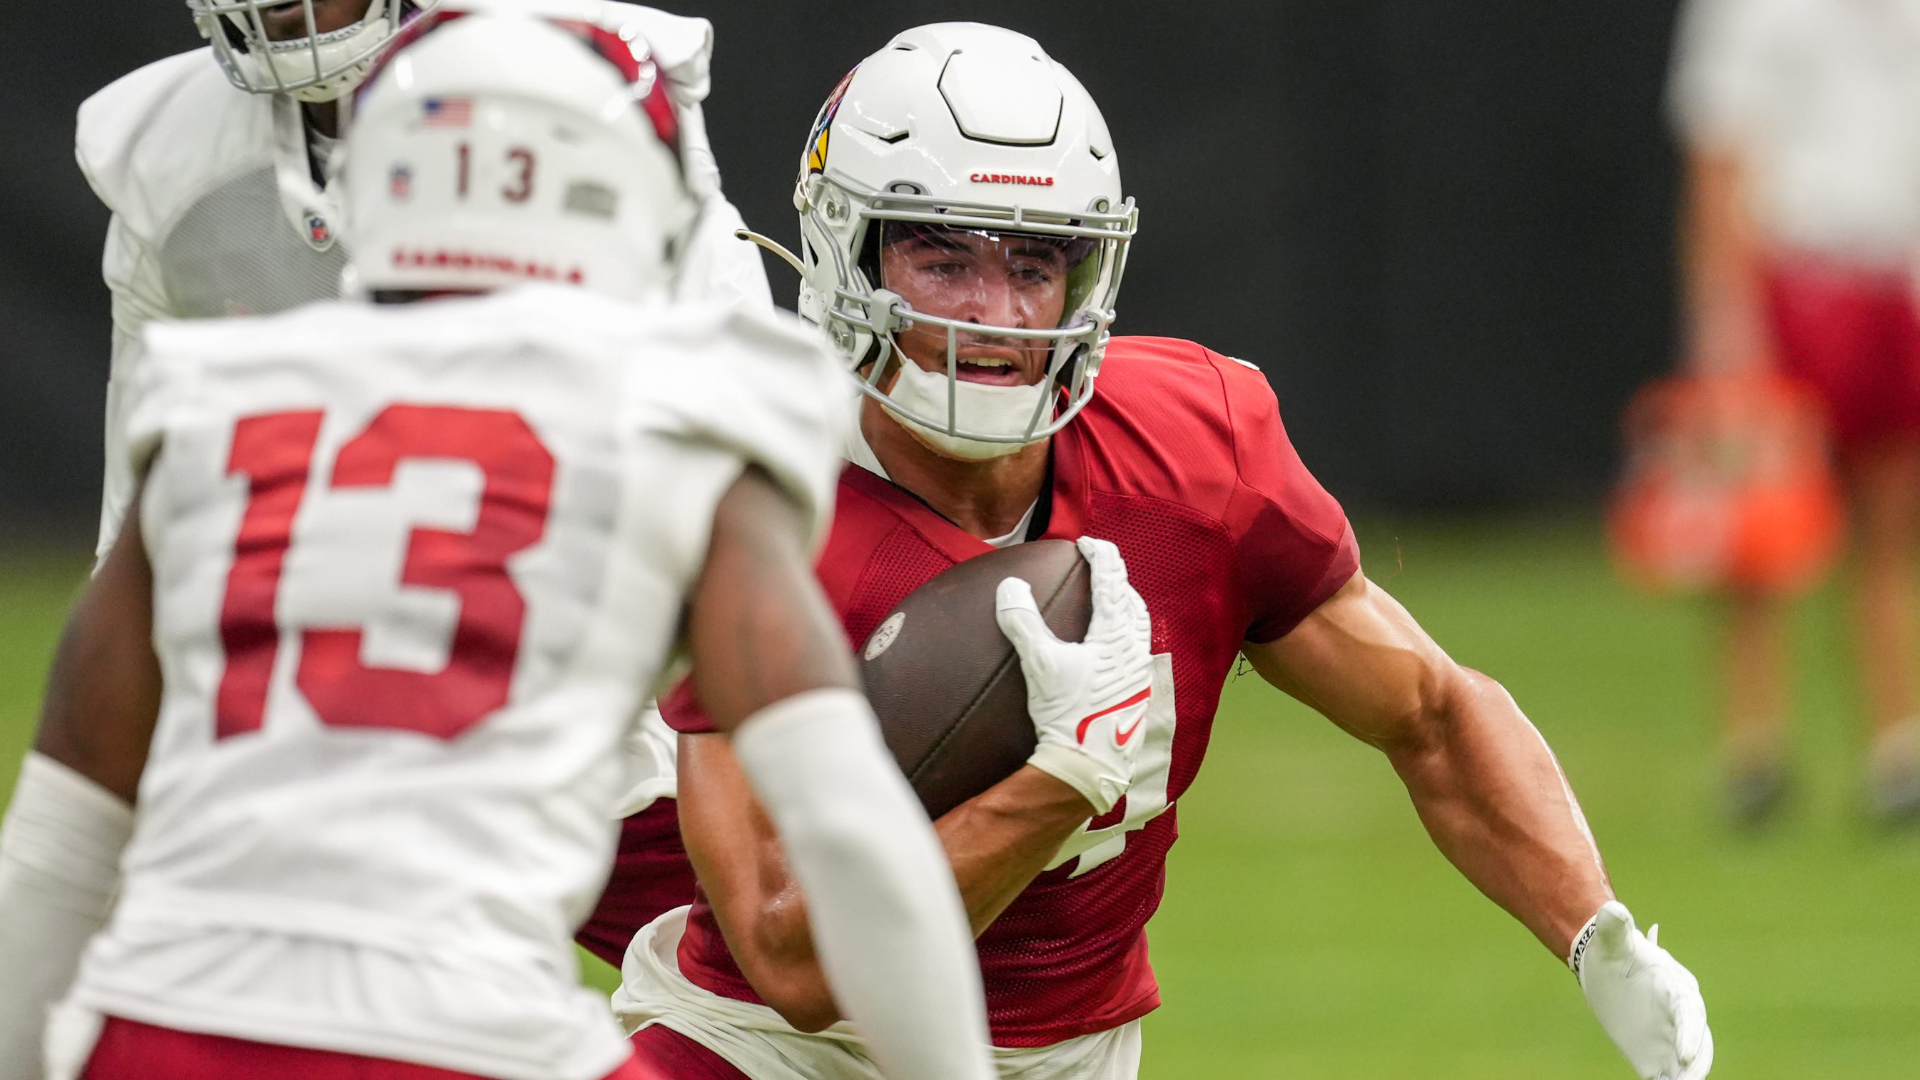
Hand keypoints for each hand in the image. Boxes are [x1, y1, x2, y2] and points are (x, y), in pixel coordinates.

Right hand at [994, 537, 1153, 814]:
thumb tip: (1010, 587)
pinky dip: (1123, 635)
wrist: (1089, 765)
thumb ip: (1023, 623)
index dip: (1101, 556)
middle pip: (1131, 600)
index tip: (1087, 544)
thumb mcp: (1040, 665)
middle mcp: (1133, 650)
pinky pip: (1135, 650)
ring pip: (1138, 626)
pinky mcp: (1135, 694)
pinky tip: (1108, 650)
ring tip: (1108, 602)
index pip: (1113, 581)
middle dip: (1116, 578)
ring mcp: (1138, 673)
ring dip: (1124, 606)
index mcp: (1115, 635)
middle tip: (1098, 568)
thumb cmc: (1068, 715)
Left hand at [1571, 901, 1712, 1079]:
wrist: (1606, 967)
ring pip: (1687, 1060)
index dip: (1689, 1034)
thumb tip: (1612, 909)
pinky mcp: (1657, 1051)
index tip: (1682, 1055)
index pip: (1688, 1011)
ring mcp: (1671, 1034)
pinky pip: (1667, 1072)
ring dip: (1687, 1076)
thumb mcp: (1610, 940)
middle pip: (1697, 1040)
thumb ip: (1613, 927)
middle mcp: (1680, 1013)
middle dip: (1696, 1062)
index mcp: (1674, 985)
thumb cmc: (1612, 951)